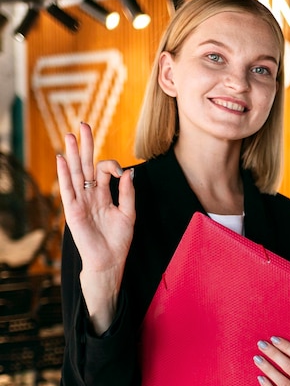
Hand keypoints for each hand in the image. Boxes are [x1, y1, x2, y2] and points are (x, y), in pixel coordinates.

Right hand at [56, 122, 135, 332]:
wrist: (109, 261)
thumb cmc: (119, 240)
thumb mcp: (129, 214)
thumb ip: (128, 194)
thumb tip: (130, 173)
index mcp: (104, 195)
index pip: (105, 171)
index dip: (113, 166)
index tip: (122, 174)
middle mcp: (90, 195)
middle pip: (86, 165)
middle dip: (85, 145)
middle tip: (82, 124)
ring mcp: (80, 201)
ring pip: (75, 173)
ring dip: (73, 154)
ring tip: (70, 135)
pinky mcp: (73, 210)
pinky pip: (67, 189)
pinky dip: (65, 174)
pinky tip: (63, 159)